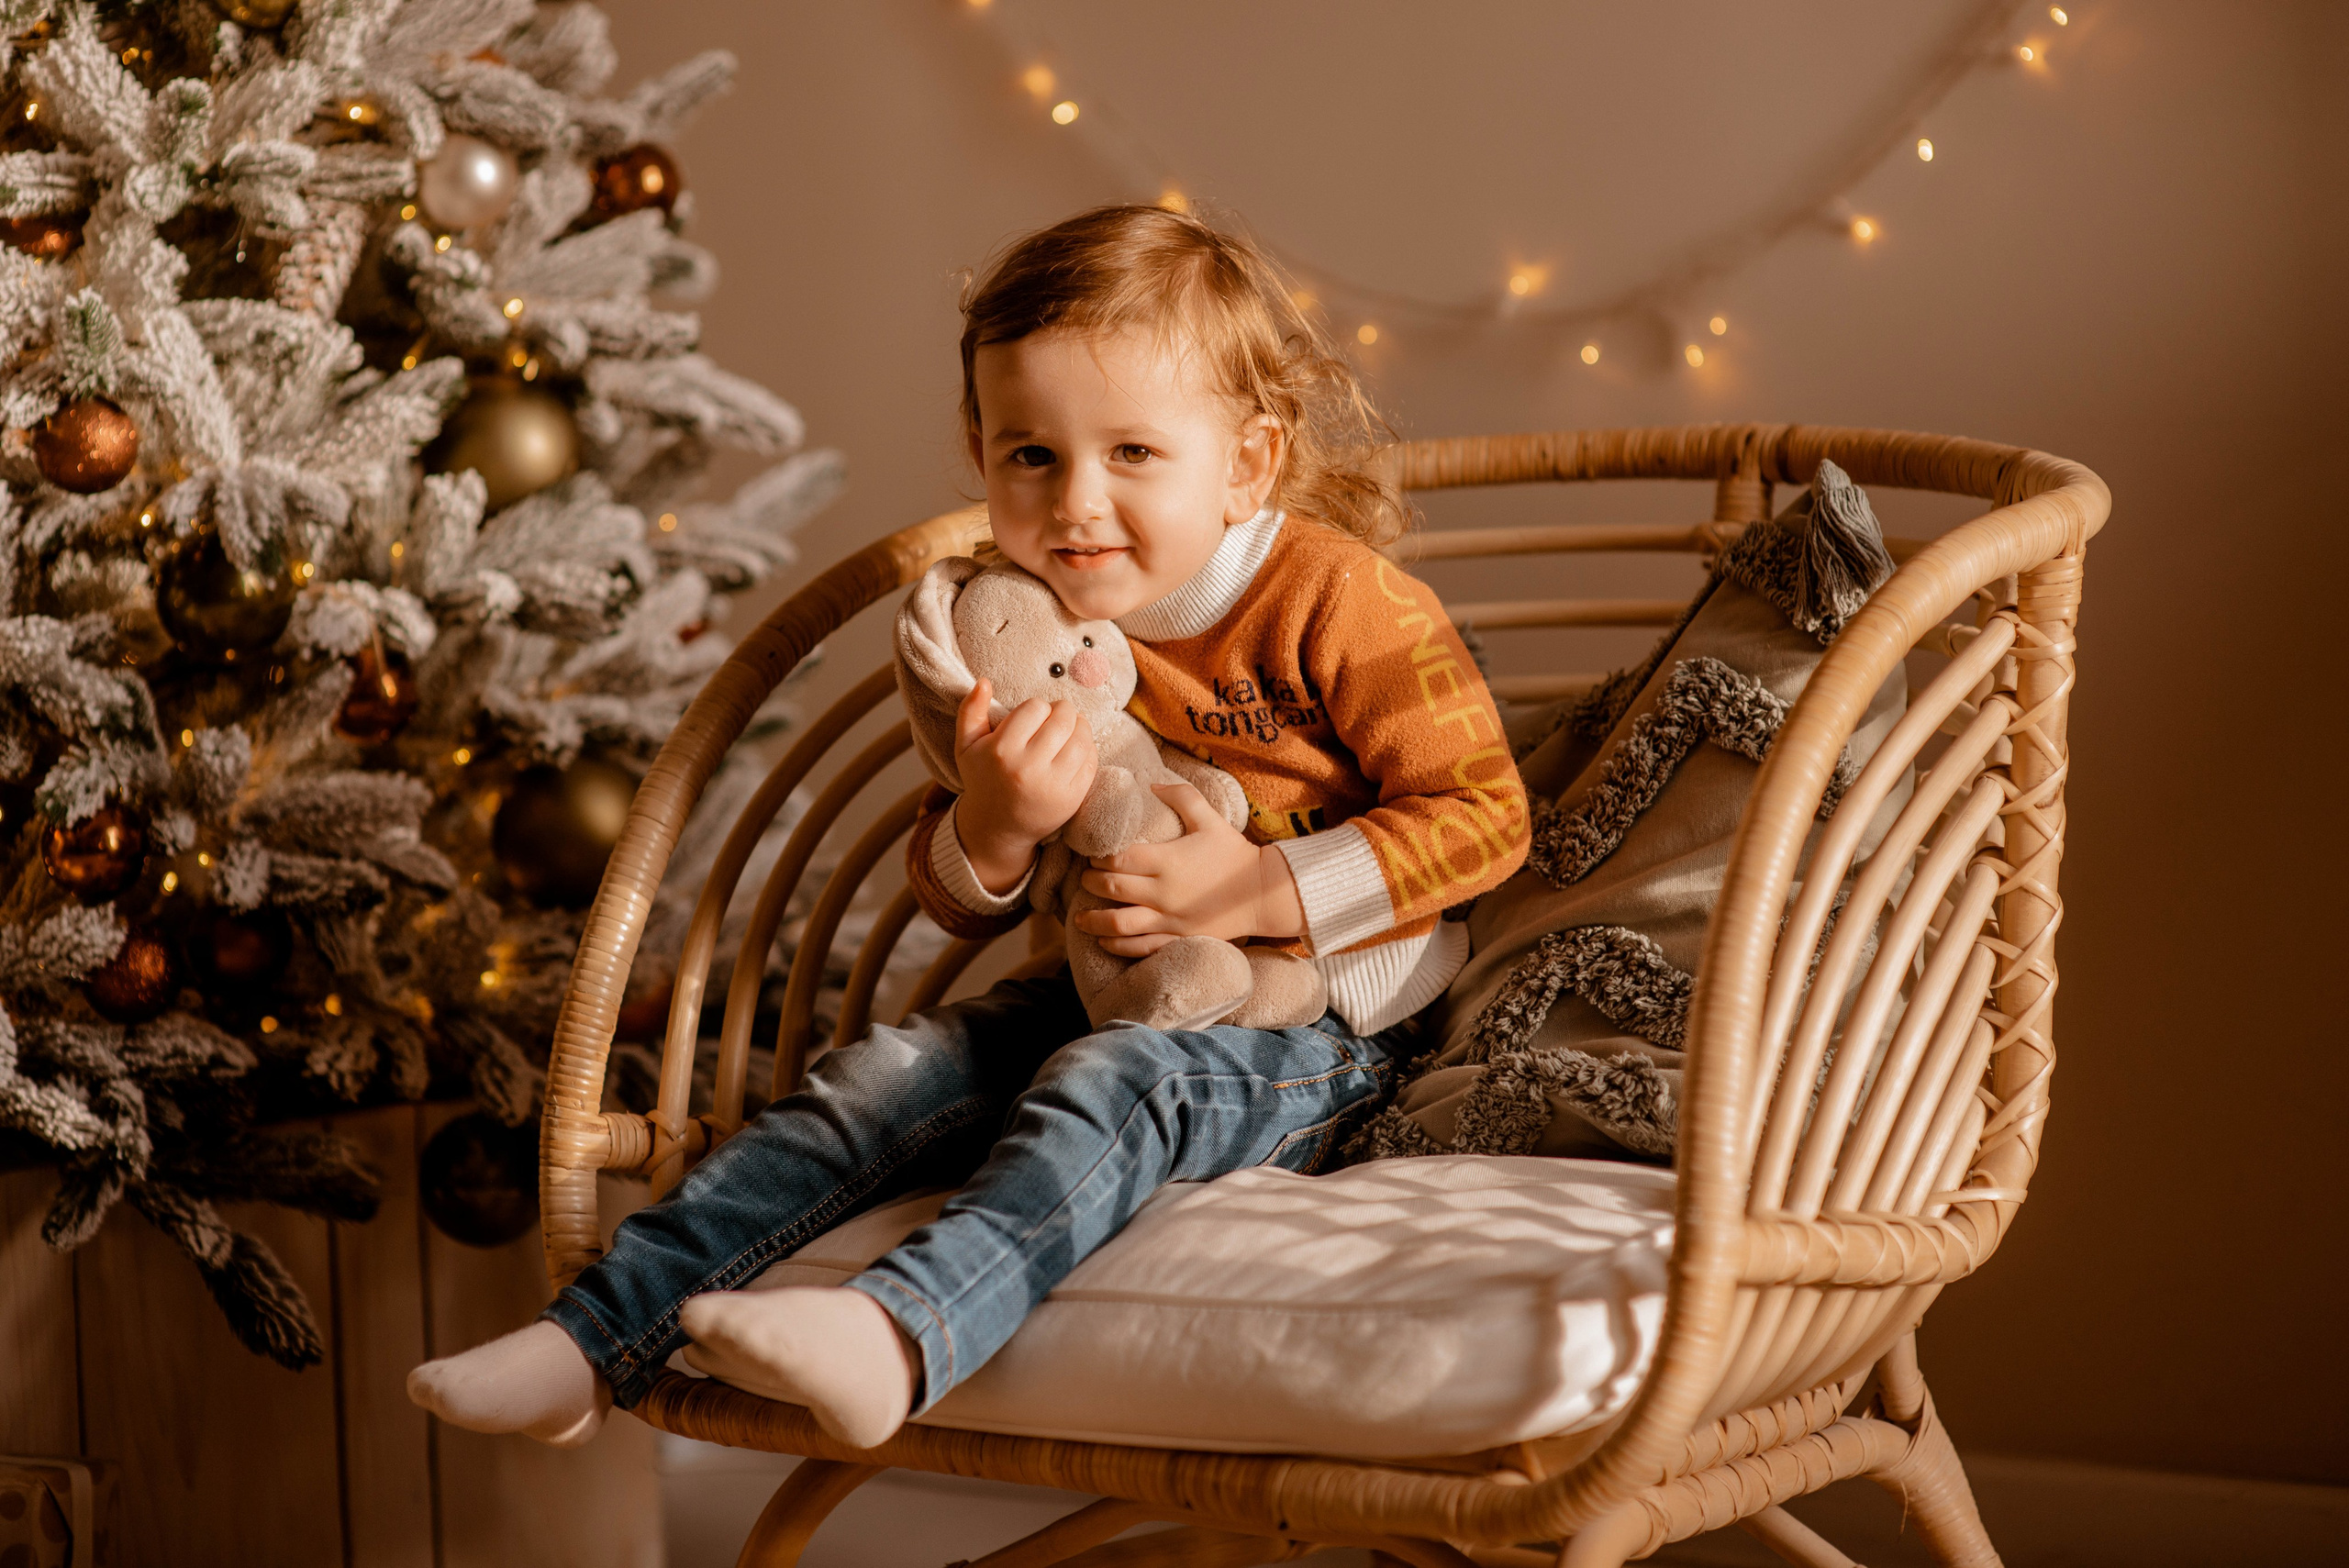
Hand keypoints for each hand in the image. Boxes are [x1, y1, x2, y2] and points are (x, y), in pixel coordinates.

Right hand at [953, 679, 1096, 894]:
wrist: (998, 828)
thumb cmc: (983, 780)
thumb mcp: (966, 746)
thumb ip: (970, 711)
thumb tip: (984, 681)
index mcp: (1002, 750)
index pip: (1035, 707)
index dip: (1037, 707)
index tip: (1032, 717)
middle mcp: (1029, 767)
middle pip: (1063, 719)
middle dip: (1062, 711)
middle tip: (1057, 716)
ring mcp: (1054, 784)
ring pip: (1082, 738)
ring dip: (1080, 726)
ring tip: (1070, 727)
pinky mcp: (1072, 797)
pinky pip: (1091, 761)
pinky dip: (1088, 748)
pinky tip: (1076, 748)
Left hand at [1074, 783, 1304, 956]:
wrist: (1263, 893)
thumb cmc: (1234, 853)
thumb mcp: (1211, 818)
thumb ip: (1182, 796)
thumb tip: (1151, 785)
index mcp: (1168, 861)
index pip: (1118, 858)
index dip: (1098, 857)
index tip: (1093, 854)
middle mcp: (1164, 893)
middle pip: (1111, 888)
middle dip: (1090, 883)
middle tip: (1085, 878)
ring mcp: (1169, 920)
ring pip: (1119, 924)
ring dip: (1093, 921)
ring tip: (1079, 918)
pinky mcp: (1177, 939)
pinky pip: (1140, 947)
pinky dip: (1117, 946)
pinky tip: (1104, 940)